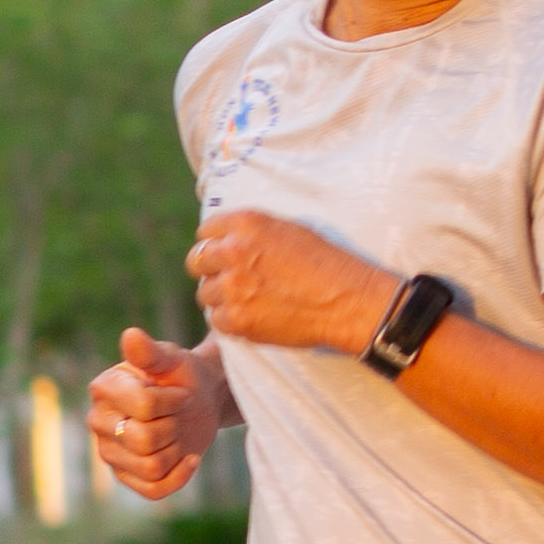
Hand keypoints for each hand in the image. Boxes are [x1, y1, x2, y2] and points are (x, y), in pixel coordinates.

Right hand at [87, 327, 227, 497]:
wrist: (200, 400)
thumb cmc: (182, 376)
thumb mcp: (172, 360)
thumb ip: (151, 353)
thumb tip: (131, 336)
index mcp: (104, 389)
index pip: (143, 407)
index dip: (173, 401)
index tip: (181, 393)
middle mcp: (99, 422)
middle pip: (144, 440)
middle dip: (174, 427)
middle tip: (178, 415)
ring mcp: (110, 452)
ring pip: (151, 467)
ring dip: (176, 450)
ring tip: (177, 433)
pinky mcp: (127, 477)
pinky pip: (153, 490)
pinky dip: (179, 477)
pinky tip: (189, 458)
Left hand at [183, 210, 401, 357]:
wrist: (348, 301)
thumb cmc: (327, 263)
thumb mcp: (289, 230)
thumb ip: (252, 233)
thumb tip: (226, 240)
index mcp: (246, 224)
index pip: (206, 231)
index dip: (214, 244)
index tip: (223, 254)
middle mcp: (232, 252)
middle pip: (196, 261)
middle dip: (210, 269)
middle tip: (231, 279)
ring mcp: (231, 287)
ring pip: (205, 293)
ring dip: (221, 296)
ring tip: (249, 299)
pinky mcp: (236, 319)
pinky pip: (216, 319)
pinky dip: (231, 320)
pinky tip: (254, 315)